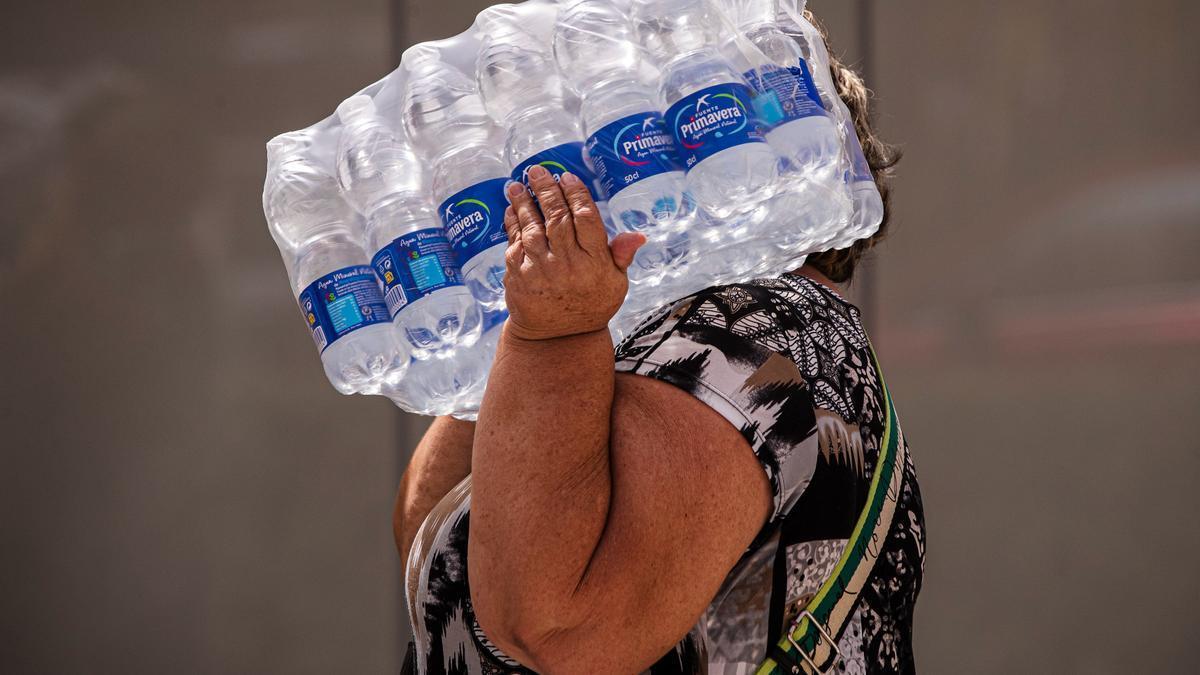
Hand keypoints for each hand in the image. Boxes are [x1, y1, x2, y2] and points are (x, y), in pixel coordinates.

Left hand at [501, 165, 644, 340]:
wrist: (558, 338)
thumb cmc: (591, 305)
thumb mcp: (615, 284)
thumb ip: (621, 256)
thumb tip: (637, 236)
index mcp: (595, 262)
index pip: (586, 219)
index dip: (576, 194)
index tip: (567, 178)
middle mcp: (568, 264)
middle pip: (557, 217)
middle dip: (546, 190)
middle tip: (538, 171)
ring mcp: (541, 270)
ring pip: (532, 227)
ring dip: (523, 203)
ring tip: (517, 184)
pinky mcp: (519, 276)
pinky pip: (515, 243)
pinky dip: (512, 224)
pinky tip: (511, 209)